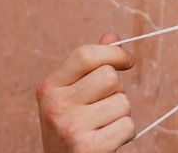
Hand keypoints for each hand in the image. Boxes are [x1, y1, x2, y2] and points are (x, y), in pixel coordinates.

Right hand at [37, 32, 136, 151]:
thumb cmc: (72, 128)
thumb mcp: (72, 95)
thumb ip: (90, 67)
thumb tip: (111, 36)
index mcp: (49, 88)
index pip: (85, 54)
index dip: (113, 53)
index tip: (127, 61)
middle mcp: (55, 106)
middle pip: (109, 77)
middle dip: (115, 91)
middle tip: (102, 108)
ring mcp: (71, 127)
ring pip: (123, 102)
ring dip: (121, 115)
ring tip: (103, 127)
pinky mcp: (89, 148)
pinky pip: (128, 126)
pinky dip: (125, 134)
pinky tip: (107, 141)